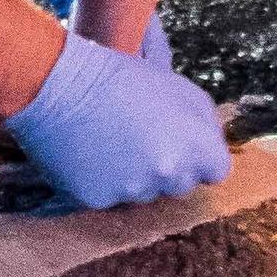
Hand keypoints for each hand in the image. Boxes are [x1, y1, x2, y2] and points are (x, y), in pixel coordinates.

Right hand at [4, 31, 228, 209]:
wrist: (60, 84)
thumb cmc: (118, 76)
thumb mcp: (176, 85)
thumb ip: (203, 120)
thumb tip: (209, 142)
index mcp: (196, 146)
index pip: (217, 171)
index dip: (199, 157)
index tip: (181, 143)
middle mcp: (170, 174)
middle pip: (180, 185)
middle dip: (167, 167)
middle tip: (141, 138)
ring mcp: (134, 191)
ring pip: (143, 193)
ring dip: (134, 176)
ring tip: (110, 141)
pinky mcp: (100, 201)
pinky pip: (109, 198)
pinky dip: (102, 181)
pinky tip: (89, 153)